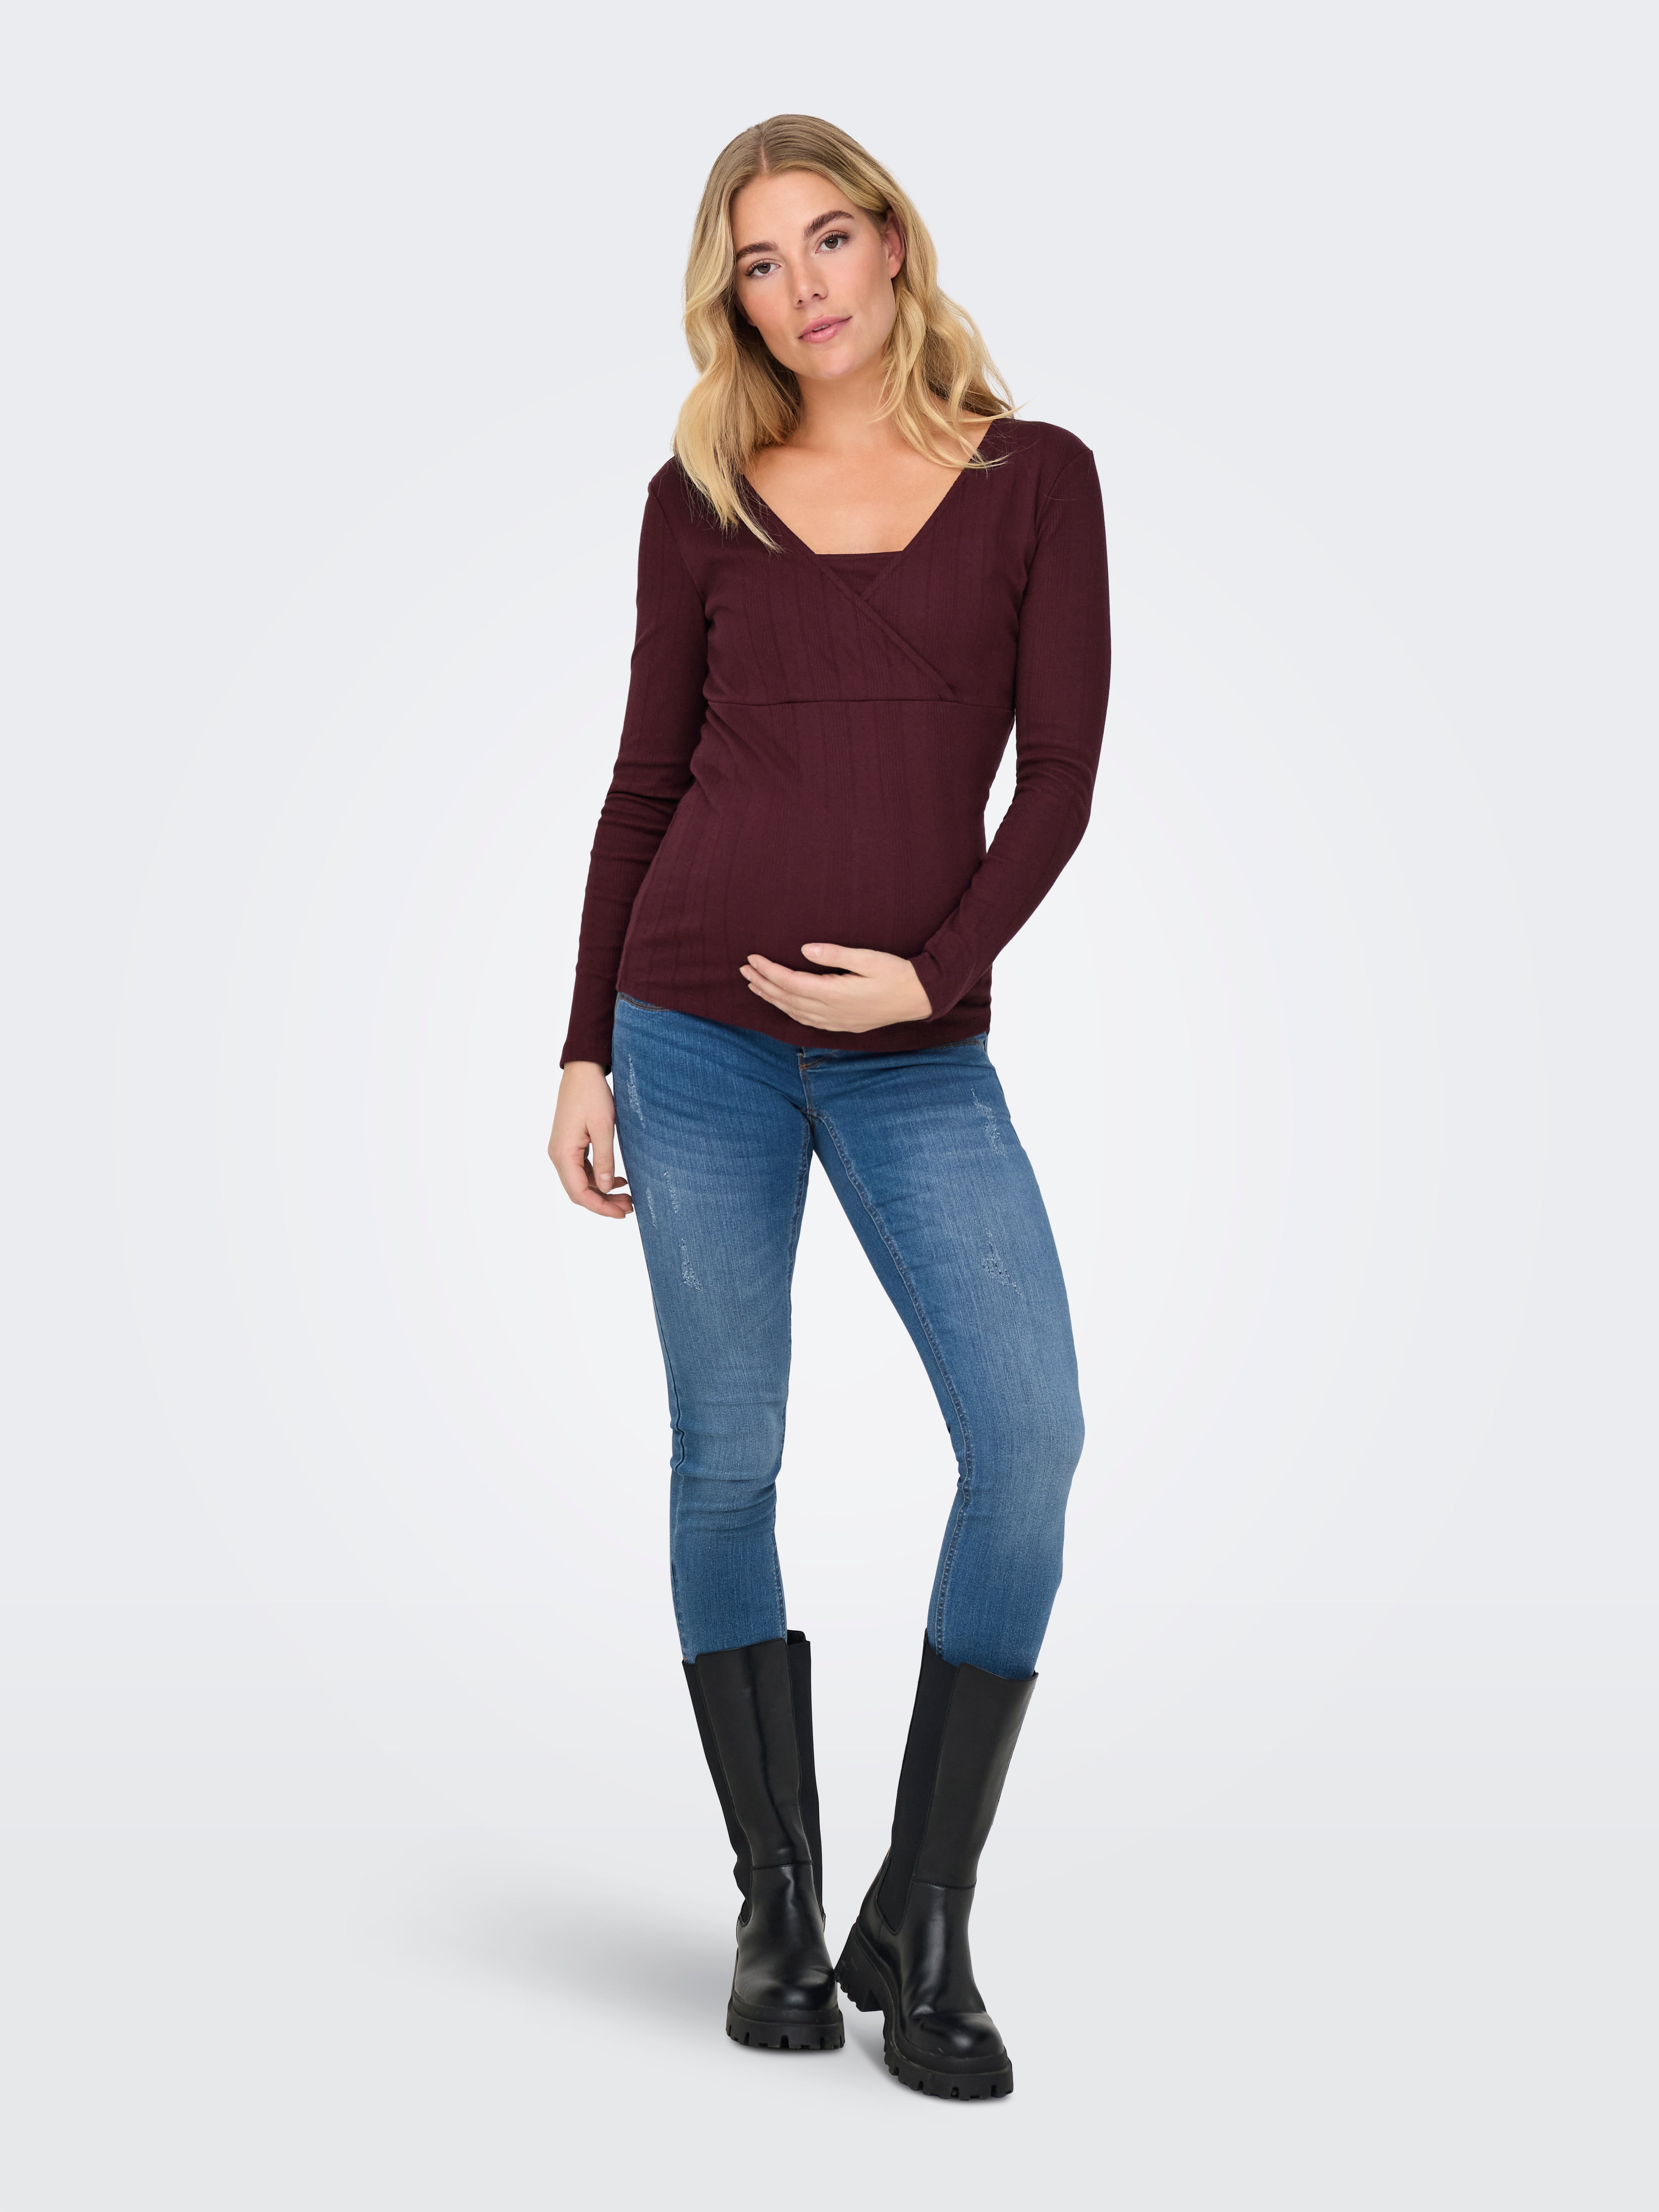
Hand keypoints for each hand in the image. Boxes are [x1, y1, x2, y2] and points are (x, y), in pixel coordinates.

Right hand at [547, 1061, 633, 1217]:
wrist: (582, 1072)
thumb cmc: (593, 1095)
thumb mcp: (603, 1127)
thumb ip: (604, 1159)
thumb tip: (605, 1187)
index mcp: (563, 1153)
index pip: (579, 1192)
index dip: (600, 1207)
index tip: (622, 1213)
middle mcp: (558, 1155)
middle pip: (578, 1190)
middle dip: (603, 1202)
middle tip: (629, 1207)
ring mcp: (562, 1150)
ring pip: (581, 1181)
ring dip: (602, 1191)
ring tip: (627, 1196)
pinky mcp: (569, 1145)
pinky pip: (582, 1169)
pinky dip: (598, 1177)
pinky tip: (617, 1179)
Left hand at [739, 944, 932, 1033]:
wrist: (921, 998)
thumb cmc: (897, 974)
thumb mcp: (869, 958)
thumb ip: (836, 954)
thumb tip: (805, 949)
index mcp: (834, 993)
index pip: (790, 982)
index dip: (768, 971)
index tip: (752, 958)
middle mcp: (830, 1011)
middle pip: (786, 999)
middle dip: (762, 983)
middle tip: (743, 969)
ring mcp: (836, 1021)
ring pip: (794, 1012)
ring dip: (772, 998)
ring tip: (755, 986)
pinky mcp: (842, 1025)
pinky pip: (807, 1021)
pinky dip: (789, 1012)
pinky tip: (782, 1004)